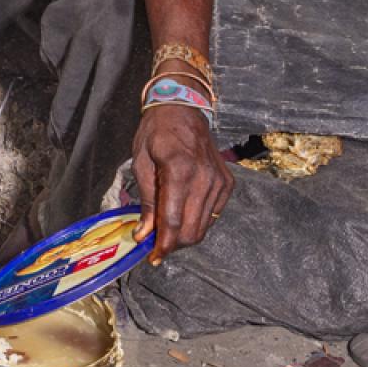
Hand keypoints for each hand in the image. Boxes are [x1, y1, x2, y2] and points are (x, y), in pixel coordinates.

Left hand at [131, 104, 232, 262]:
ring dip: (185, 235)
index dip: (163, 244)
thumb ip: (147, 201)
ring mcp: (219, 182)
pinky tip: (181, 212)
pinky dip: (197, 220)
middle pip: (192, 230)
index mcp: (179, 170)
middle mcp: (204, 178)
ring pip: (204, 226)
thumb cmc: (155, 132)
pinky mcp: (227, 184)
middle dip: (174, 244)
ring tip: (166, 230)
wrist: (182, 109)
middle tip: (156, 245)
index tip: (153, 257)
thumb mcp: (141, 162)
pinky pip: (212, 214)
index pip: (174, 221)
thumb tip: (144, 234)